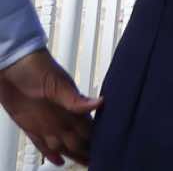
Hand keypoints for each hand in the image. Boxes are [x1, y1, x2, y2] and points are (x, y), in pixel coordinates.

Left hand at [0, 48, 100, 165]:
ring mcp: (45, 123)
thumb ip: (76, 99)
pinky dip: (50, 154)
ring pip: (62, 145)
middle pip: (77, 141)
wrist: (11, 65)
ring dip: (72, 155)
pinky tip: (58, 160)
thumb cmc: (36, 68)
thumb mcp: (57, 84)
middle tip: (97, 163)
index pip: (89, 130)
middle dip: (87, 152)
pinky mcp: (30, 126)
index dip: (96, 142)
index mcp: (70, 109)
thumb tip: (101, 103)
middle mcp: (60, 118)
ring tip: (84, 164)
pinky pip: (42, 144)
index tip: (106, 151)